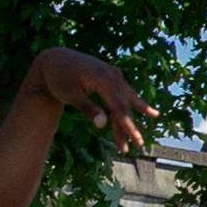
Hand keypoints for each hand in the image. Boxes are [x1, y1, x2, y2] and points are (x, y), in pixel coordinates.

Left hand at [17, 45, 154, 152]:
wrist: (55, 59)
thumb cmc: (58, 78)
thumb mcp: (69, 95)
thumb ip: (87, 109)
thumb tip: (102, 125)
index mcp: (103, 78)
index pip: (119, 106)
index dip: (127, 125)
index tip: (133, 140)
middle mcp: (112, 74)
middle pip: (124, 105)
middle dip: (129, 126)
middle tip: (137, 146)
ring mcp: (114, 74)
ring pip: (126, 100)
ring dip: (134, 116)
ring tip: (150, 126)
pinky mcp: (112, 77)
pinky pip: (126, 93)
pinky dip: (136, 103)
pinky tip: (151, 112)